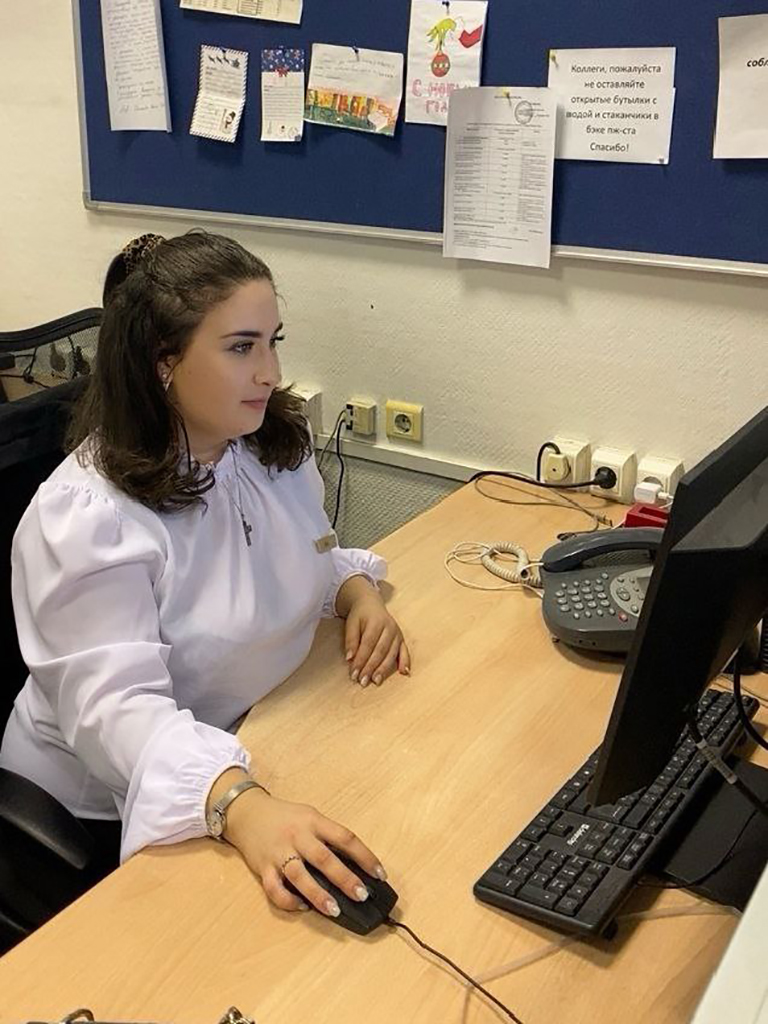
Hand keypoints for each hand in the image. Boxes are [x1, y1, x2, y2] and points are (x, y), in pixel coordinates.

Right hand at [219, 775, 387, 917]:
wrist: (247, 812)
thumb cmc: (285, 817)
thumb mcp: (310, 817)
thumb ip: (327, 836)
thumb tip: (353, 865)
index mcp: (313, 821)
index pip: (345, 837)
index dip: (365, 856)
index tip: (380, 874)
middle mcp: (298, 836)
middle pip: (324, 858)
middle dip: (345, 878)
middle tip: (361, 895)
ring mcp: (279, 852)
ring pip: (299, 876)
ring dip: (318, 895)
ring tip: (334, 909)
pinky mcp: (263, 868)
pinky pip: (274, 888)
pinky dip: (288, 901)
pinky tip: (302, 907)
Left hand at [336, 577, 410, 686]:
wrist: (371, 603)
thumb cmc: (360, 615)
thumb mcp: (351, 623)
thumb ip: (350, 640)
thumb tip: (349, 658)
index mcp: (376, 622)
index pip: (368, 645)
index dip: (360, 660)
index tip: (353, 674)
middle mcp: (389, 627)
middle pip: (380, 651)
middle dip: (371, 667)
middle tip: (363, 681)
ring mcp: (397, 633)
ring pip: (391, 653)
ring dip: (384, 669)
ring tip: (376, 681)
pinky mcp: (401, 638)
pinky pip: (405, 651)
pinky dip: (405, 662)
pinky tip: (404, 672)